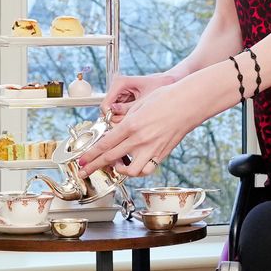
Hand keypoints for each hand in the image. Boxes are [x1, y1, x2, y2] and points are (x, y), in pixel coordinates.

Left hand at [78, 81, 202, 178]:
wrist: (189, 102)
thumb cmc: (167, 98)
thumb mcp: (139, 105)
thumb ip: (126, 120)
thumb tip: (116, 130)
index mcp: (131, 125)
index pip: (104, 144)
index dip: (90, 155)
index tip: (82, 161)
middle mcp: (140, 140)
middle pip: (110, 158)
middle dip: (94, 167)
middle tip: (84, 171)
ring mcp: (152, 149)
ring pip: (129, 171)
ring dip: (119, 171)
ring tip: (115, 166)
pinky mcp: (162, 154)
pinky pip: (146, 170)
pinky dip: (138, 171)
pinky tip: (135, 165)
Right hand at [101, 70, 175, 116]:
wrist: (169, 81)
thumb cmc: (160, 85)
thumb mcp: (145, 100)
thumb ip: (128, 109)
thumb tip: (113, 117)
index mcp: (120, 83)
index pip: (105, 105)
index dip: (110, 117)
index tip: (120, 125)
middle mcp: (117, 88)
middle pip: (108, 111)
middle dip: (118, 119)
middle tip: (132, 122)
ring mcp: (120, 94)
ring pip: (114, 114)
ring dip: (124, 119)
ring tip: (138, 118)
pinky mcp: (124, 100)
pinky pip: (120, 113)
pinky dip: (128, 118)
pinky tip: (138, 117)